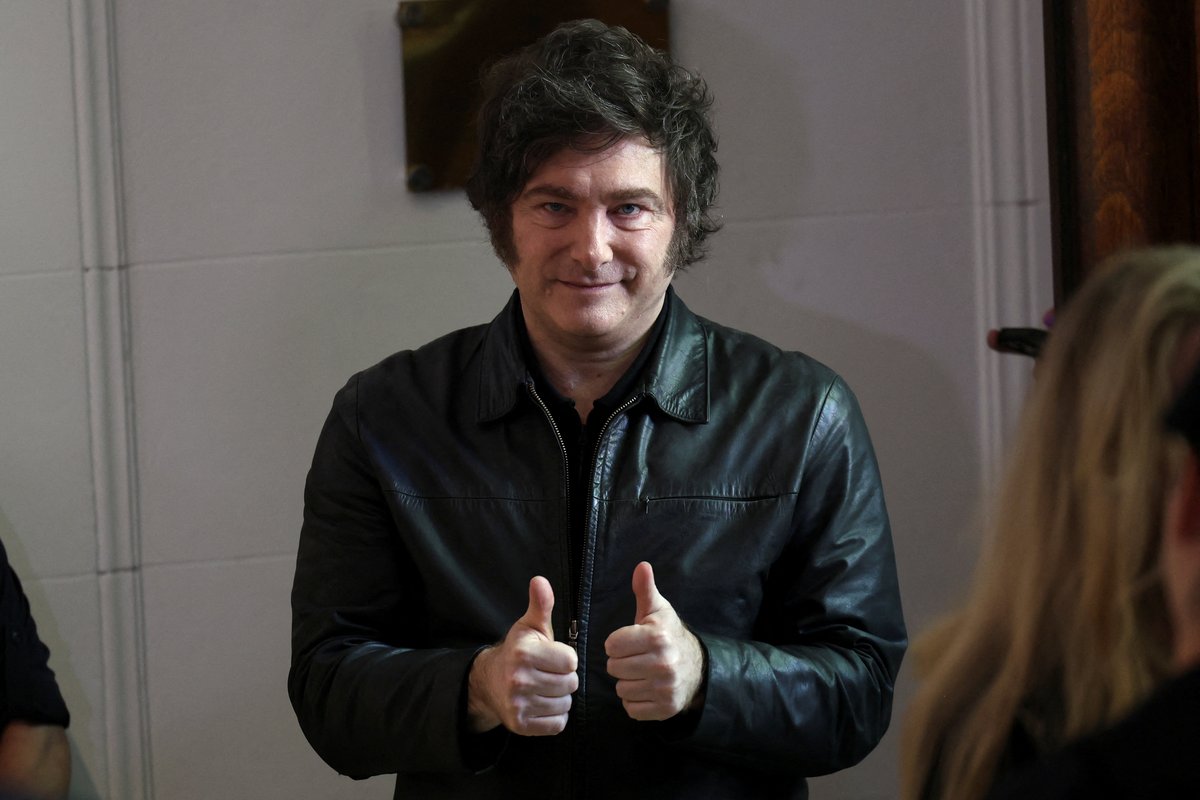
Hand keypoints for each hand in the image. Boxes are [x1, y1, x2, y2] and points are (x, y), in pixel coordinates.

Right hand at [467, 576, 577, 735]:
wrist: (489, 682)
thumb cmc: (518, 651)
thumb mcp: (530, 626)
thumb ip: (541, 604)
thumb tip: (540, 580)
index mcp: (524, 653)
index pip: (571, 661)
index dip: (566, 659)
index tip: (553, 657)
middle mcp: (519, 679)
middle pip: (570, 684)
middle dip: (564, 678)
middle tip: (548, 673)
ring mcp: (518, 705)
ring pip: (565, 704)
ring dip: (560, 697)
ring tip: (545, 688)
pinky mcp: (520, 725)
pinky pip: (557, 724)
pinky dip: (554, 716)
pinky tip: (542, 703)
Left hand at [604, 562, 704, 720]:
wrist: (698, 667)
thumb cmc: (669, 635)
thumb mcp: (658, 610)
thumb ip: (645, 589)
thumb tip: (641, 566)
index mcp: (657, 637)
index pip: (611, 645)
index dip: (617, 643)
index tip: (629, 642)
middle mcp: (663, 664)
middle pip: (614, 668)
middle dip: (621, 663)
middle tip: (635, 658)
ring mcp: (665, 688)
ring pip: (621, 690)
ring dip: (627, 683)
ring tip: (641, 673)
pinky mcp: (666, 708)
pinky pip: (631, 709)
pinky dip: (635, 702)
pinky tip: (646, 689)